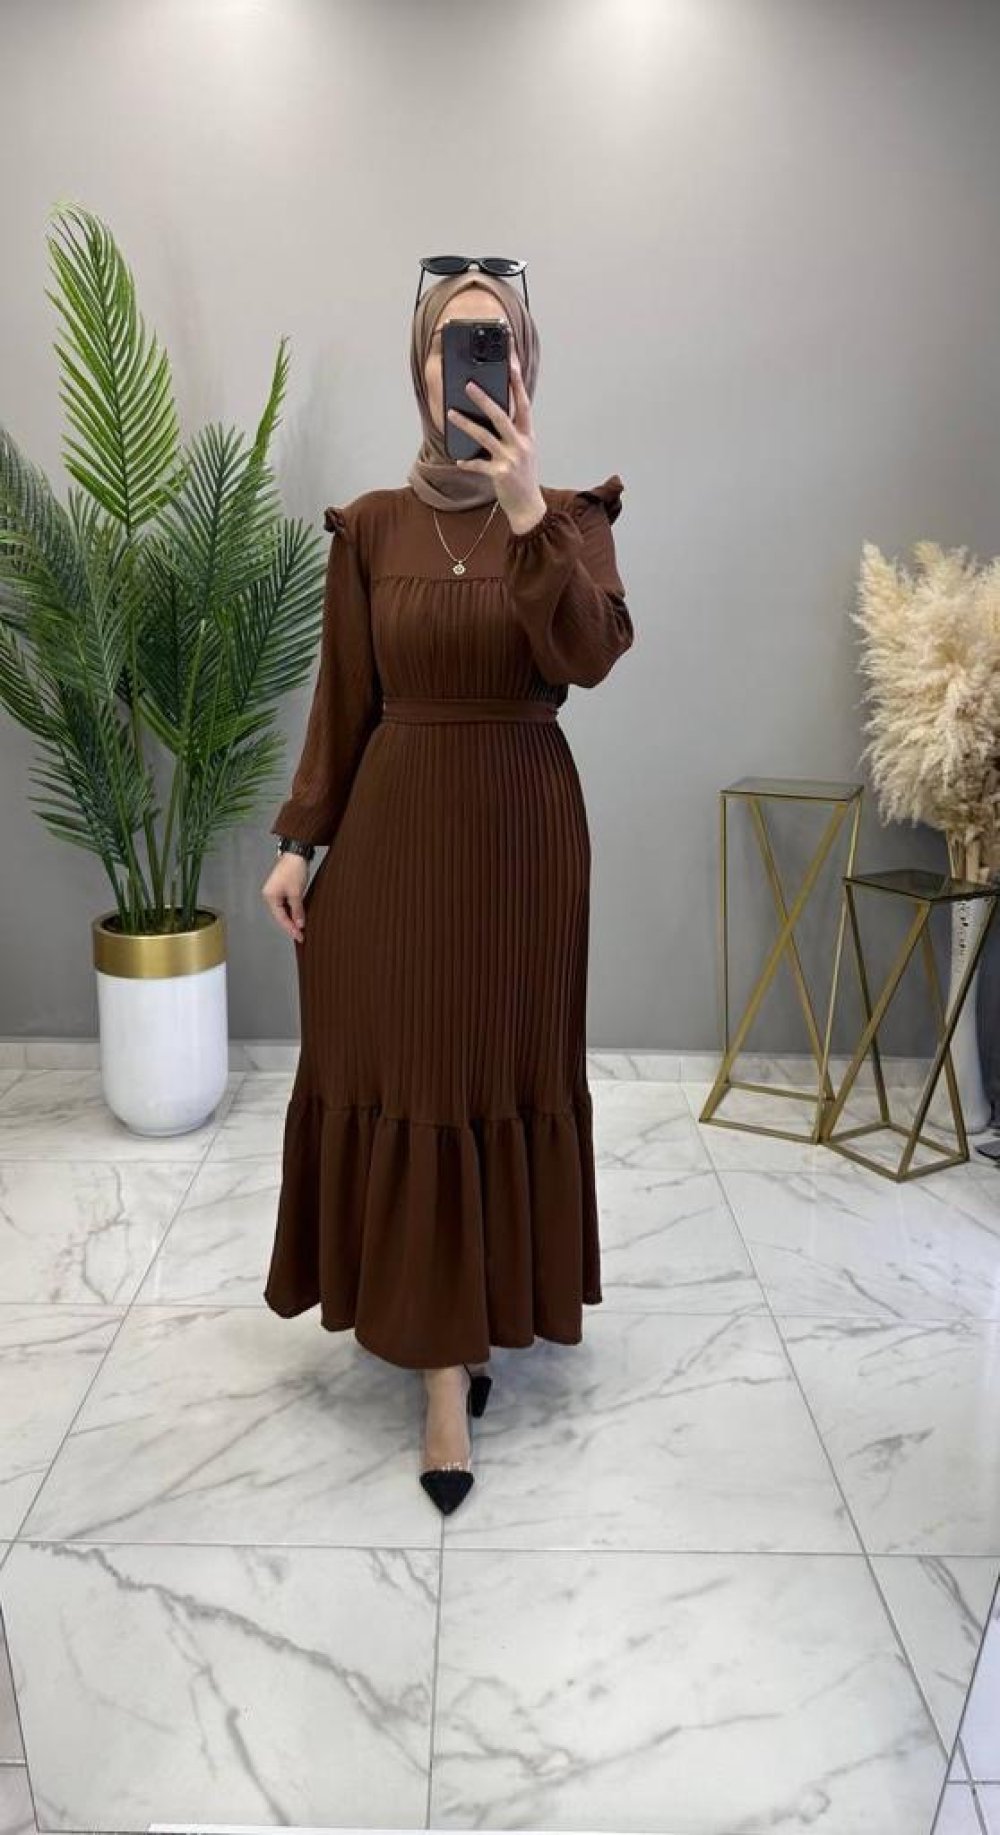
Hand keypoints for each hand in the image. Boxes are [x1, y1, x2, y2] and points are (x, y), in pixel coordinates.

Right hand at [262, 851, 309, 943]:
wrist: (296, 853)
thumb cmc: (294, 869)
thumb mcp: (297, 892)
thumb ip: (297, 910)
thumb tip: (299, 924)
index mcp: (270, 897)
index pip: (281, 918)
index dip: (290, 929)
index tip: (299, 937)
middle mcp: (270, 895)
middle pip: (281, 915)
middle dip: (291, 925)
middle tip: (301, 936)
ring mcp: (275, 892)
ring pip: (284, 910)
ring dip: (292, 919)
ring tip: (301, 929)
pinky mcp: (281, 888)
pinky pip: (286, 904)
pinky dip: (293, 910)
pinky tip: (299, 916)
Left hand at [446, 348, 545, 532]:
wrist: (528, 506)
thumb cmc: (522, 476)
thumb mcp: (523, 451)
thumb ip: (513, 433)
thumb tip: (492, 414)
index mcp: (528, 435)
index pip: (523, 403)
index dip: (517, 383)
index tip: (511, 364)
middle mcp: (521, 444)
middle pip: (501, 415)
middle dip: (484, 399)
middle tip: (469, 385)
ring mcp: (511, 459)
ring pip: (485, 436)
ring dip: (466, 424)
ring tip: (451, 413)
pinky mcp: (500, 474)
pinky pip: (479, 464)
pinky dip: (468, 461)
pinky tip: (459, 459)